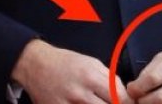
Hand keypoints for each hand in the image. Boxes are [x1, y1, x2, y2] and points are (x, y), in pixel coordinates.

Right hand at [11, 39, 133, 103]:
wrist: (35, 65)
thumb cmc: (64, 62)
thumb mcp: (91, 62)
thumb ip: (110, 78)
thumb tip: (124, 95)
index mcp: (90, 77)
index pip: (120, 98)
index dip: (126, 103)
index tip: (126, 102)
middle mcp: (79, 93)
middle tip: (108, 102)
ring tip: (94, 102)